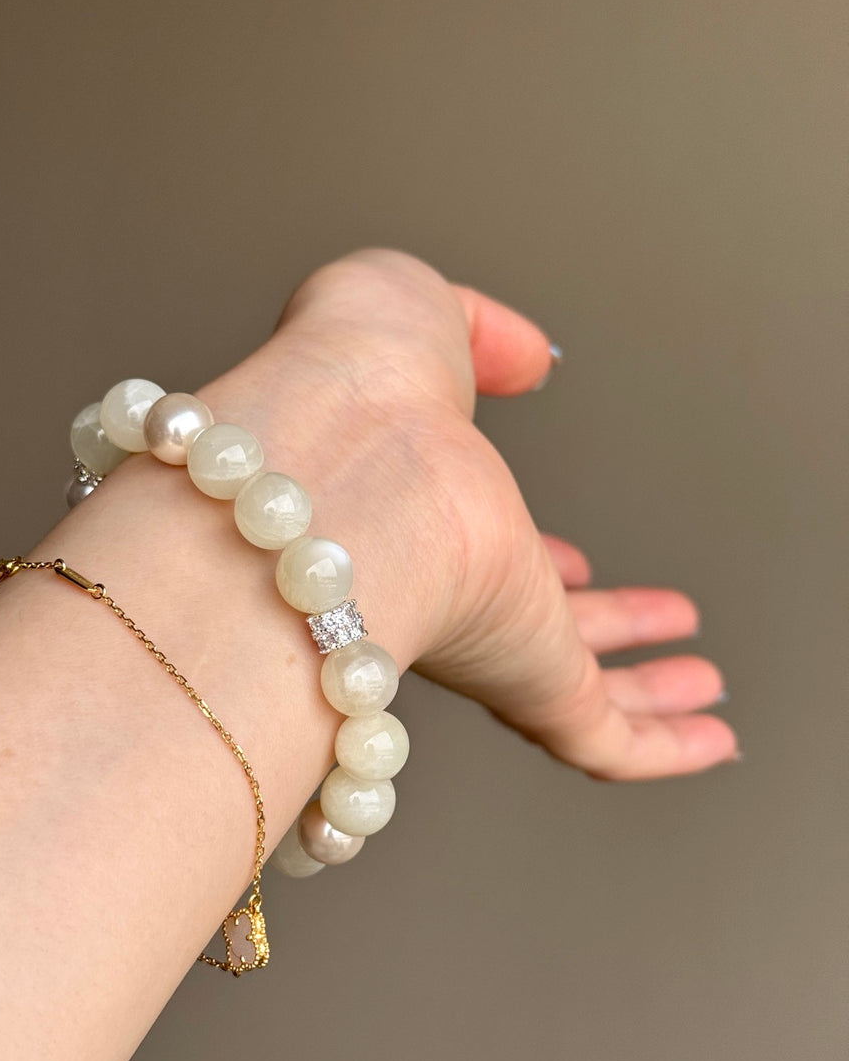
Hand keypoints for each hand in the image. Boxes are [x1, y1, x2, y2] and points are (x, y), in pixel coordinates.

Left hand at [198, 247, 736, 778]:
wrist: (346, 463)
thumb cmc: (352, 384)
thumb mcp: (411, 311)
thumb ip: (476, 334)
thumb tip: (524, 359)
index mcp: (416, 516)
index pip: (480, 555)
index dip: (534, 562)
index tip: (571, 563)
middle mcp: (447, 593)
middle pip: (531, 628)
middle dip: (598, 625)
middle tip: (653, 624)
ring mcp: (487, 649)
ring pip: (573, 693)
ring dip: (644, 689)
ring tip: (700, 680)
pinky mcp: (529, 690)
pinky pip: (608, 744)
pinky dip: (666, 749)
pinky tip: (715, 738)